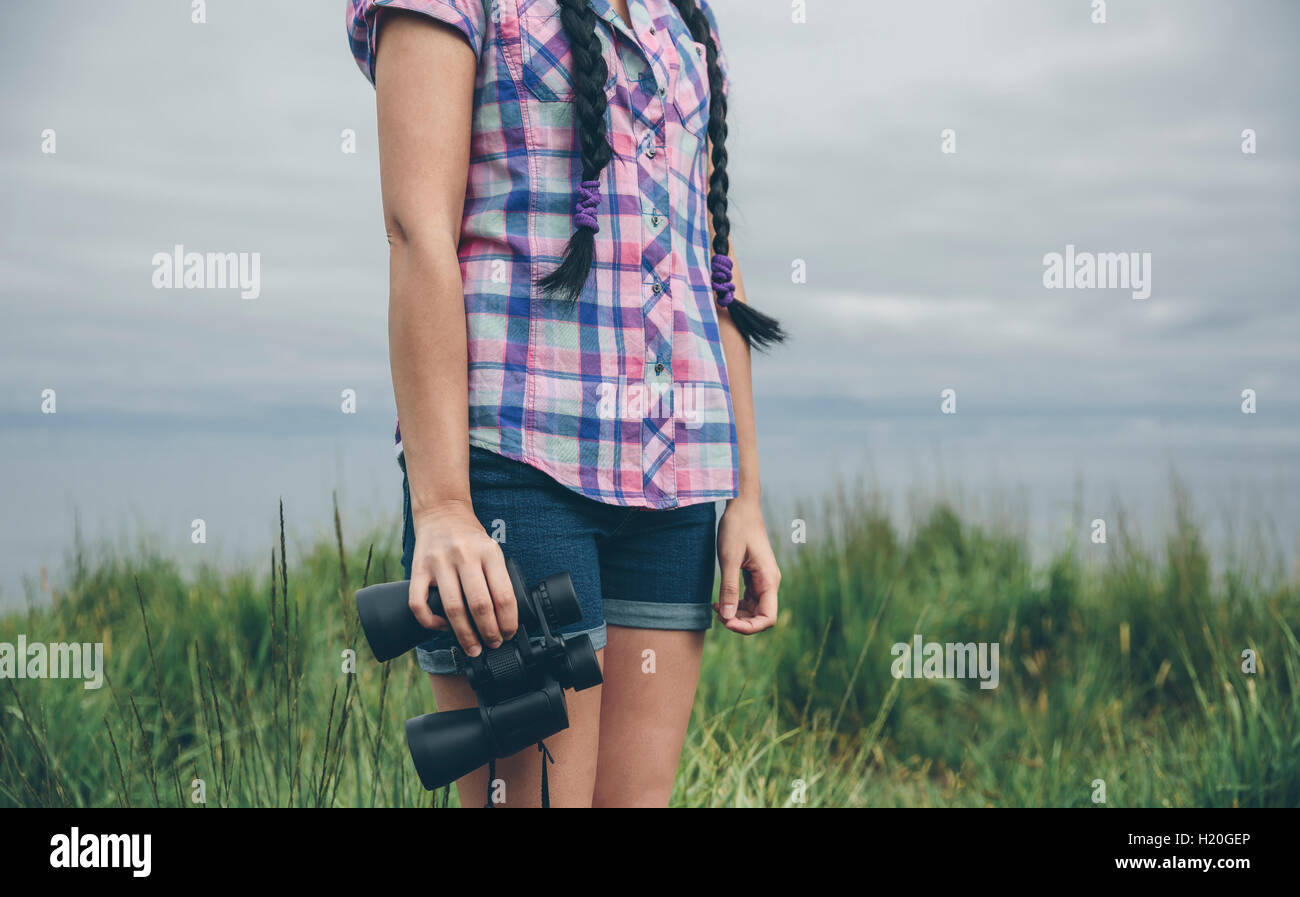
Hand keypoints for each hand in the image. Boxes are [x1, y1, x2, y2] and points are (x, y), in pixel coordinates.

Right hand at [408, 500, 517, 656]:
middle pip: (480, 605)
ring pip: (452, 608)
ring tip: (472, 648)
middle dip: (489, 632)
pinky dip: (430, 622)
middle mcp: (464, 556)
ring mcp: (439, 562)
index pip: (504, 595)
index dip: (508, 622)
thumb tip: (506, 618)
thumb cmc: (470, 538)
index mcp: (489, 552)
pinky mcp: (418, 568)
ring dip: (464, 635)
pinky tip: (442, 627)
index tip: (509, 634)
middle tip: (493, 644)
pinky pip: (419, 603)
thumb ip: (498, 578)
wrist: (442, 512)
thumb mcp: (492, 550)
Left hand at [713, 497, 779, 633]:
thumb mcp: (729, 559)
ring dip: (736, 613)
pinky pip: (748, 598)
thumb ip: (728, 589)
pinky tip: (719, 601)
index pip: (767, 618)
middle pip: (760, 616)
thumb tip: (727, 617)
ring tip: (715, 608)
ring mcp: (763, 579)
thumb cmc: (736, 528)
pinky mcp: (755, 575)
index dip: (749, 627)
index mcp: (769, 580)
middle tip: (717, 614)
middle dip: (740, 621)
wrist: (741, 507)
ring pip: (753, 609)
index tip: (727, 622)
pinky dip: (735, 603)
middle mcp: (770, 582)